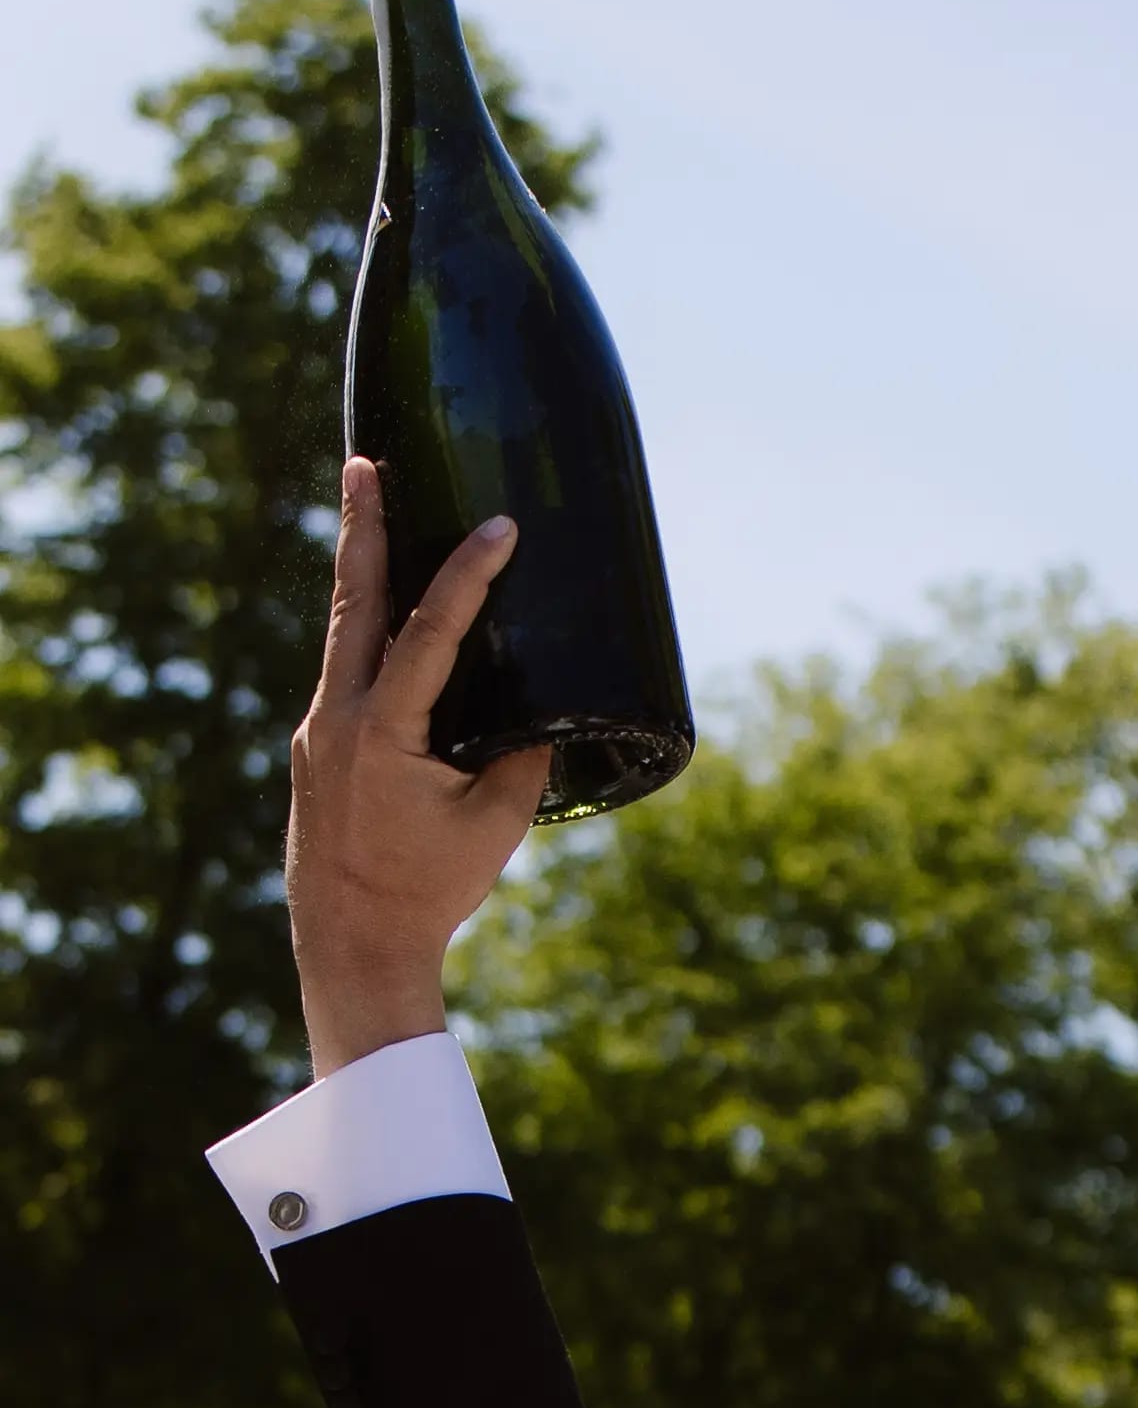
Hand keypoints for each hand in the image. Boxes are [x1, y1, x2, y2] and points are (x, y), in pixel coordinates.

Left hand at [287, 458, 551, 1078]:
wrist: (350, 944)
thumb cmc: (430, 890)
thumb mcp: (498, 825)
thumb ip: (522, 757)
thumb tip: (549, 707)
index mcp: (380, 734)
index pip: (427, 633)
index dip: (466, 576)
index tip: (499, 526)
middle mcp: (335, 718)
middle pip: (351, 602)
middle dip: (361, 527)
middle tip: (364, 462)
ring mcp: (317, 728)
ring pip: (342, 629)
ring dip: (361, 565)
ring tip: (367, 501)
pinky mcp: (318, 744)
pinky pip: (345, 666)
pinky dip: (365, 624)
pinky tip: (385, 603)